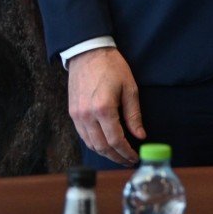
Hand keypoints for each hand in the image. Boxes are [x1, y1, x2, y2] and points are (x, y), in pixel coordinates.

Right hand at [67, 47, 144, 165]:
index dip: (126, 152)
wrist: (88, 53)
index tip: (135, 157)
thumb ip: (134, 115)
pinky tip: (105, 144)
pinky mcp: (72, 113)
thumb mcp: (130, 88)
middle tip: (128, 160)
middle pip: (101, 146)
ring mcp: (76, 115)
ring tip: (118, 155)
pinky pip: (83, 135)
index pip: (116, 140)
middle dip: (116, 157)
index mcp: (103, 109)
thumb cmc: (112, 67)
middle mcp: (86, 115)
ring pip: (90, 144)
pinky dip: (94, 143)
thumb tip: (140, 135)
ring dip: (105, 153)